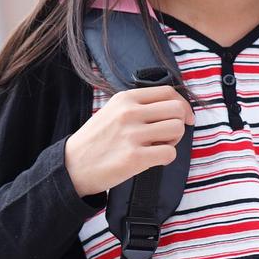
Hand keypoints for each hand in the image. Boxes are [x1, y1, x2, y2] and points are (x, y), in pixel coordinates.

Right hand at [64, 84, 194, 197]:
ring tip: (158, 146)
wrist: (73, 166)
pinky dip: (166, 158)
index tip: (185, 116)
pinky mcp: (135, 157)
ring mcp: (132, 135)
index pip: (168, 92)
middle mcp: (129, 113)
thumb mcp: (112, 111)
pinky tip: (152, 159)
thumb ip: (138, 105)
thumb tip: (173, 107)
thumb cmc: (96, 140)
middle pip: (177, 109)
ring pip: (177, 129)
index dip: (183, 104)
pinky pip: (170, 153)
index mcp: (125, 98)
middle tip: (168, 135)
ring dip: (173, 140)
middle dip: (180, 123)